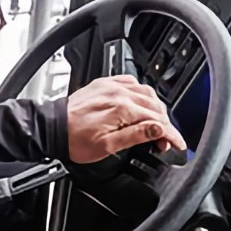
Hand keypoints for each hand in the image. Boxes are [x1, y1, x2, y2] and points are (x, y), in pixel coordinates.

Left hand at [65, 75, 186, 163]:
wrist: (52, 129)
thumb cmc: (74, 140)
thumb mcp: (108, 146)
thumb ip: (136, 135)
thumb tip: (158, 130)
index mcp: (121, 109)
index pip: (157, 120)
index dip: (172, 134)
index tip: (178, 143)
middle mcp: (118, 93)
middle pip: (155, 106)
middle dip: (165, 124)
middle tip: (165, 140)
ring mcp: (111, 86)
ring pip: (146, 93)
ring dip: (156, 109)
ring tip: (155, 125)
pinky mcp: (104, 84)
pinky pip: (131, 83)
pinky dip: (141, 94)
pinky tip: (141, 104)